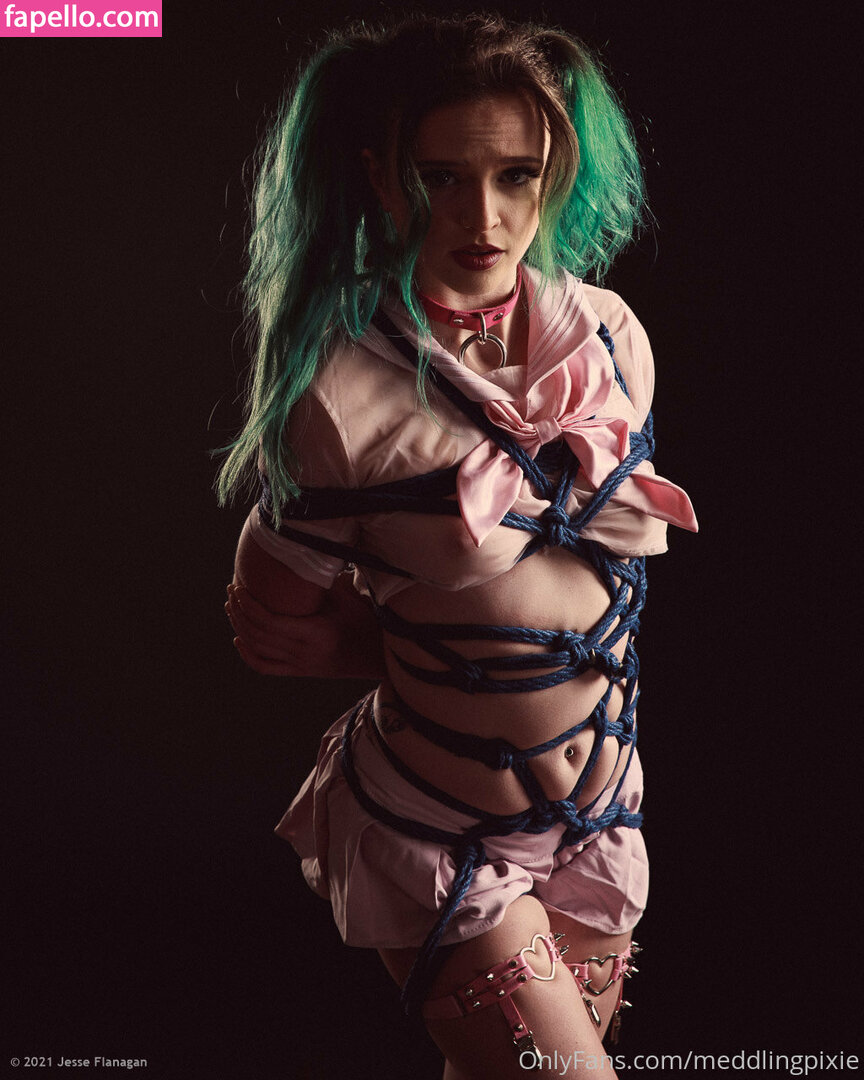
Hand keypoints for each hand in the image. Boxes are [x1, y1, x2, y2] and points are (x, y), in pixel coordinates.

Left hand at [225, 576, 384, 679]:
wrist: (376, 654)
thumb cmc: (364, 619)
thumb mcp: (347, 596)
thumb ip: (323, 580)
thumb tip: (302, 549)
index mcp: (315, 633)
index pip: (271, 622)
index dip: (249, 605)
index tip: (239, 587)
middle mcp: (304, 652)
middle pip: (259, 635)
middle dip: (240, 612)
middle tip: (232, 590)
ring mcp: (300, 665)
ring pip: (258, 650)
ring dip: (240, 628)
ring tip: (232, 607)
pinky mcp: (299, 672)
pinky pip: (266, 668)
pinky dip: (248, 655)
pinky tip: (239, 640)